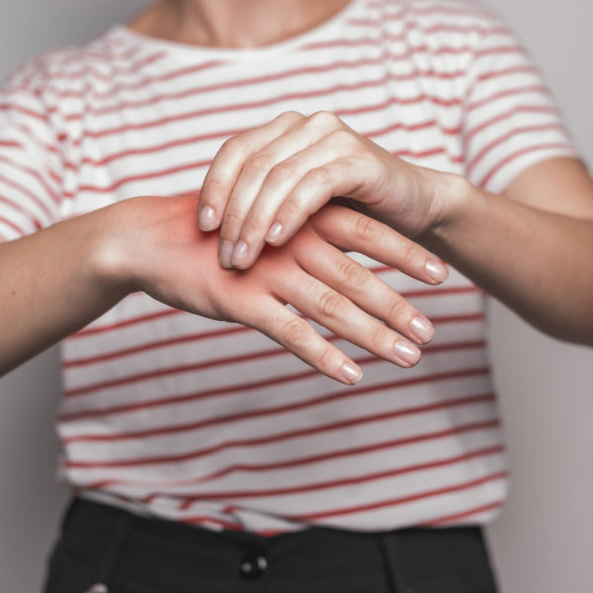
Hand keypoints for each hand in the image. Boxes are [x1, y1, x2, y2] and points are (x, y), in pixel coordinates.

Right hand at [102, 195, 448, 384]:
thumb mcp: (270, 219)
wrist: (150, 239)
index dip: (406, 253)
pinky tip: (351, 375)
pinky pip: (291, 333)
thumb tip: (351, 247)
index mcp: (304, 216)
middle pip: (359, 276)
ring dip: (374, 335)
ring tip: (409, 357)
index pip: (368, 232)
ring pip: (333, 307)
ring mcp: (268, 271)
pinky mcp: (242, 300)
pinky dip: (323, 355)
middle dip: (399, 305)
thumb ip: (310, 229)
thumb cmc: (219, 231)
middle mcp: (293, 241)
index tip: (442, 274)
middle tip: (432, 331)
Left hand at [196, 110, 457, 268]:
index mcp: (287, 129)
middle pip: (253, 165)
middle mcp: (308, 124)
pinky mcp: (358, 159)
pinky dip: (291, 213)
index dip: (213, 188)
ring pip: (279, 176)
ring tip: (245, 257)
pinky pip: (313, 185)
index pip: (235, 151)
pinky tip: (277, 240)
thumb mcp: (300, 208)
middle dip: (234, 214)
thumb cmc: (354, 214)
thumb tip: (208, 235)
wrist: (416, 209)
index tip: (201, 228)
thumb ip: (262, 206)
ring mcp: (334, 137)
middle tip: (225, 256)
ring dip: (256, 220)